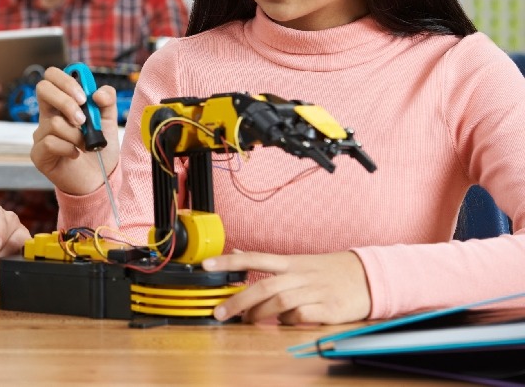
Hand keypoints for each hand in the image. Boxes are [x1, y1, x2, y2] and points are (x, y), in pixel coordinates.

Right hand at [30, 66, 119, 194]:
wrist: (98, 178)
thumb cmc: (99, 149)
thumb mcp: (109, 121)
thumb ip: (107, 101)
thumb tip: (97, 93)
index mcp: (61, 103)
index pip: (52, 77)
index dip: (66, 80)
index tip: (84, 97)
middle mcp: (47, 116)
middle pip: (43, 88)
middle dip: (66, 102)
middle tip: (83, 119)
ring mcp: (40, 134)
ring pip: (54, 123)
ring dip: (76, 135)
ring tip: (84, 145)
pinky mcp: (38, 154)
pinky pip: (50, 143)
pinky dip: (69, 148)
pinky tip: (75, 154)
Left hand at [203, 250, 370, 324]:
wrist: (368, 277)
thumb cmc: (328, 271)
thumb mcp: (297, 262)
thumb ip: (267, 261)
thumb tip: (236, 251)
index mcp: (290, 263)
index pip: (254, 259)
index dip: (229, 261)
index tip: (206, 265)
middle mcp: (300, 275)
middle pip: (264, 286)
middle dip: (238, 301)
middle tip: (220, 313)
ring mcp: (315, 291)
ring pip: (280, 302)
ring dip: (261, 313)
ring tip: (249, 320)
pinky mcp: (329, 308)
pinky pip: (303, 315)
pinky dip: (290, 320)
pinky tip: (285, 322)